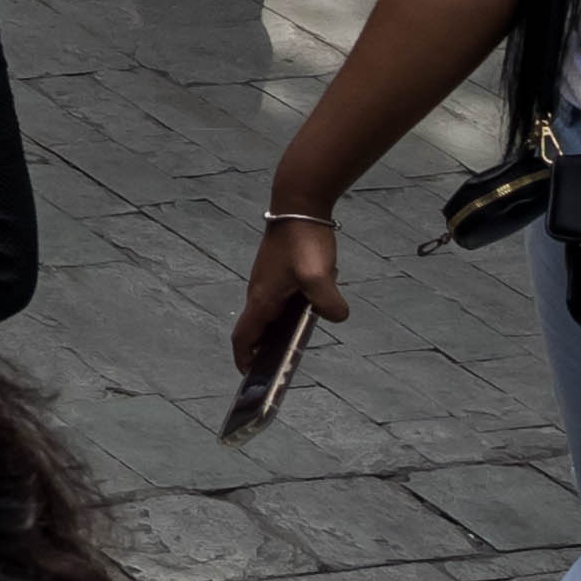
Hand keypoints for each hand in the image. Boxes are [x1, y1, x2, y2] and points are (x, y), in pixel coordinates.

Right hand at [231, 209, 345, 387]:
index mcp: (263, 299)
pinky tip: (307, 311)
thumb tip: (336, 316)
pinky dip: (284, 314)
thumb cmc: (304, 240)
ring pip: (266, 313)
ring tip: (293, 344)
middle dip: (260, 350)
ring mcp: (266, 280)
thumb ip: (328, 303)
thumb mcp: (320, 275)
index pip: (244, 336)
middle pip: (254, 327)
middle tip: (276, 367)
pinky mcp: (277, 270)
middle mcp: (259, 292)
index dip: (244, 357)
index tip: (248, 376)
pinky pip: (277, 300)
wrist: (298, 205)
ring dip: (273, 331)